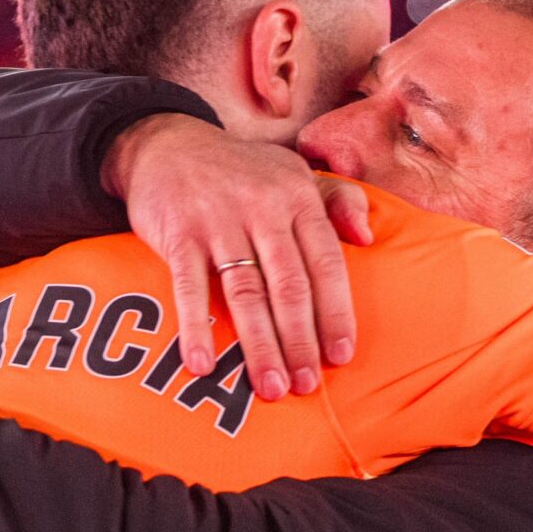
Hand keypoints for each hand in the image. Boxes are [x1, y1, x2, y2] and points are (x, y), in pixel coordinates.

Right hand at [102, 115, 371, 400]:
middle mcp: (263, 206)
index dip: (335, 312)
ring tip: (271, 387)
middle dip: (300, 340)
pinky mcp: (178, 232)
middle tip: (305, 386)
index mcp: (298, 197)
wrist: (165, 144)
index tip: (341, 356)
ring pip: (246, 292)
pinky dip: (196, 327)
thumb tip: (367, 238)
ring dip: (259, 345)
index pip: (326, 262)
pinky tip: (202, 363)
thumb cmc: (240, 172)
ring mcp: (219, 219)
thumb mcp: (293, 174)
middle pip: (289, 285)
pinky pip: (189, 287)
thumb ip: (338, 200)